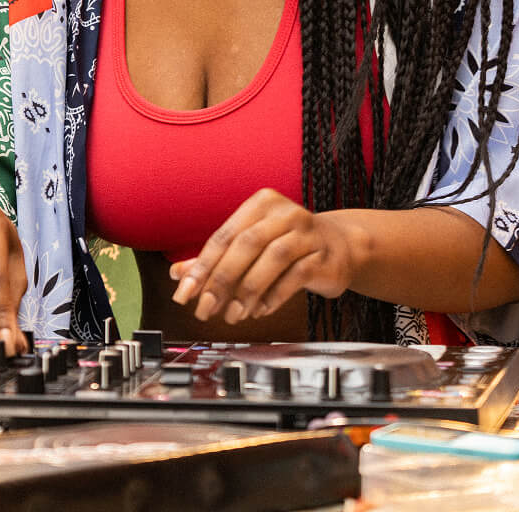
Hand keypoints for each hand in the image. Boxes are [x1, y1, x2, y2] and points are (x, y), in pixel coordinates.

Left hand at [169, 189, 362, 324]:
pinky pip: (296, 276)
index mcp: (260, 204)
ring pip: (272, 260)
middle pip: (245, 245)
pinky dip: (274, 296)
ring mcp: (308, 233)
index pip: (223, 235)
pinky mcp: (324, 257)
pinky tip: (259, 310)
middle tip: (205, 308)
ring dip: (247, 291)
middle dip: (221, 280)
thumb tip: (177, 275)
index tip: (184, 292)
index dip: (201, 265)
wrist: (341, 246)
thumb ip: (215, 259)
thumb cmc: (287, 244)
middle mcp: (285, 213)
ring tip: (232, 314)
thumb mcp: (251, 245)